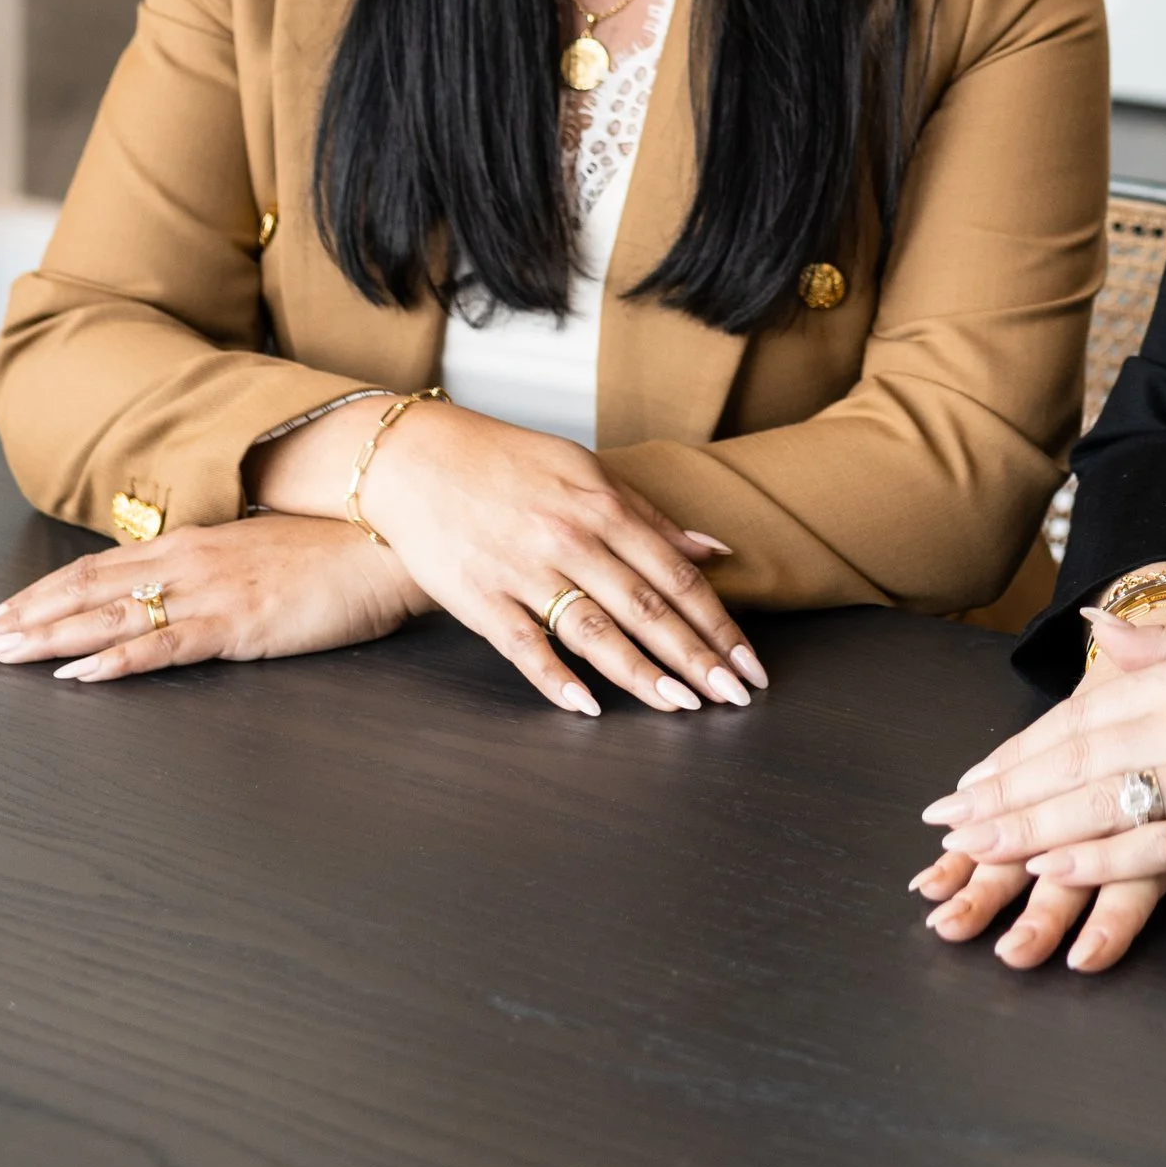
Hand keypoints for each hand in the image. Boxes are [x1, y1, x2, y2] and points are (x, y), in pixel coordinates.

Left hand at [0, 513, 426, 681]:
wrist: (393, 541)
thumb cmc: (337, 548)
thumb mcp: (262, 551)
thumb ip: (214, 566)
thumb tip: (175, 585)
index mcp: (194, 542)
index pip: (93, 569)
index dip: (37, 594)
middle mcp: (189, 560)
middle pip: (85, 590)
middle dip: (20, 618)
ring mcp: (210, 592)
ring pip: (109, 616)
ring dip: (47, 638)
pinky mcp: (237, 625)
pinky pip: (163, 645)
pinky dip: (115, 661)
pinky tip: (78, 674)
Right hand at [250, 398, 765, 721]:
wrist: (417, 459)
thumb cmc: (507, 463)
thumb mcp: (585, 471)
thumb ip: (647, 516)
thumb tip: (710, 550)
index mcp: (603, 506)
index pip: (676, 575)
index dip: (718, 623)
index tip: (748, 661)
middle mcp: (571, 539)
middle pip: (647, 607)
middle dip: (697, 657)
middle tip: (736, 697)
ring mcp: (525, 571)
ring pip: (595, 631)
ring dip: (643, 674)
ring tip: (684, 706)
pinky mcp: (480, 599)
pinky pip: (525, 646)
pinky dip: (556, 678)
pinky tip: (588, 707)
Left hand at [916, 613, 1165, 974]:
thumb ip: (1163, 646)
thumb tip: (1097, 629)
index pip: (1081, 717)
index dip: (1018, 751)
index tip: (971, 780)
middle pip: (1075, 760)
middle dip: (1004, 794)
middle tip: (948, 824)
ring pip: (1102, 803)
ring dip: (1031, 830)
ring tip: (977, 852)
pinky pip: (1154, 846)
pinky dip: (1098, 859)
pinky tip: (1054, 871)